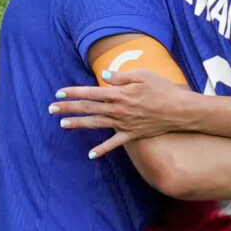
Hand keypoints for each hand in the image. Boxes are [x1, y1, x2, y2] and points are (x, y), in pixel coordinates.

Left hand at [50, 69, 201, 157]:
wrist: (180, 110)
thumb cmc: (163, 90)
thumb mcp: (143, 75)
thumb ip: (122, 76)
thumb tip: (104, 76)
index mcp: (120, 93)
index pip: (91, 92)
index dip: (74, 92)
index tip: (59, 92)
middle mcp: (119, 109)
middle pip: (89, 108)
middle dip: (68, 107)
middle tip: (50, 108)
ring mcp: (124, 123)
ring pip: (96, 124)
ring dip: (78, 124)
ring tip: (62, 124)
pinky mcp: (132, 134)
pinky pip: (114, 143)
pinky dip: (102, 149)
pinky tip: (90, 155)